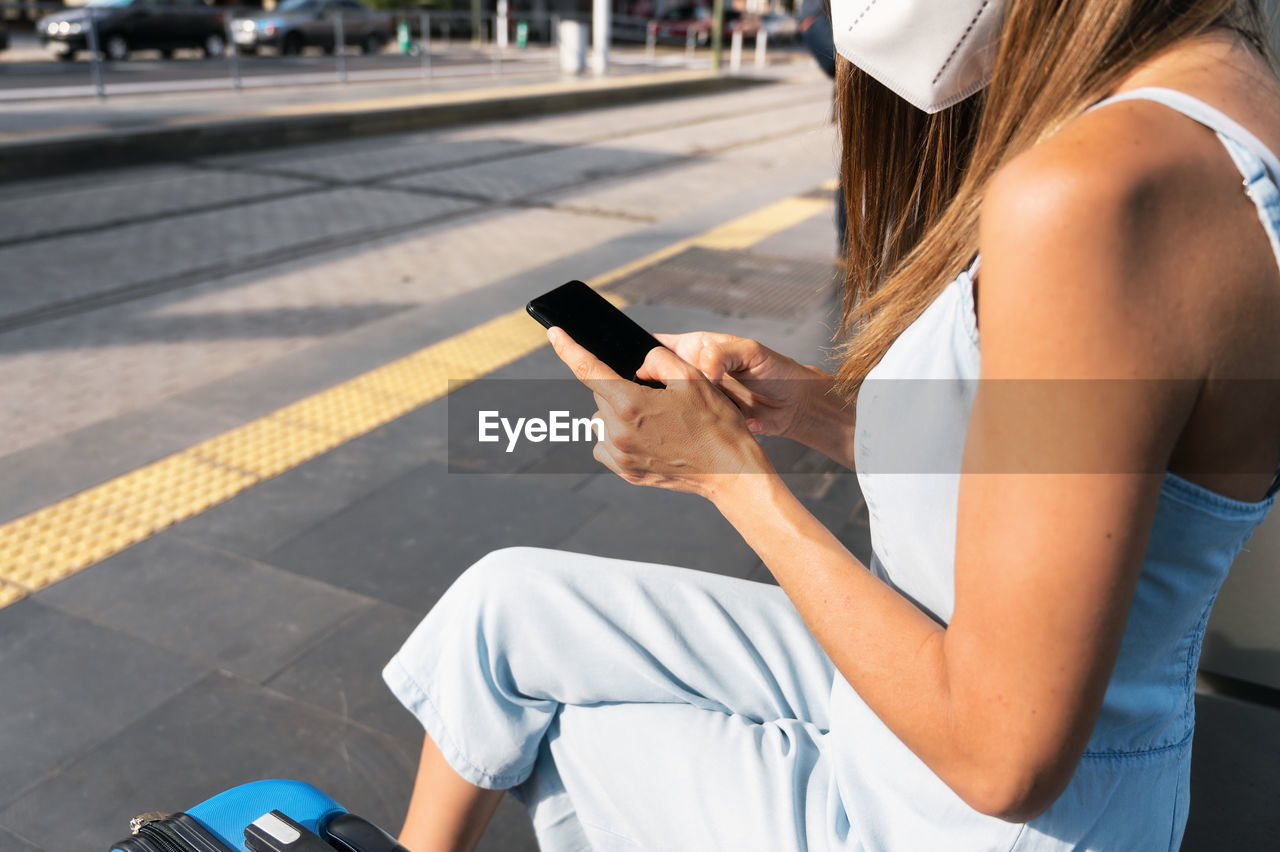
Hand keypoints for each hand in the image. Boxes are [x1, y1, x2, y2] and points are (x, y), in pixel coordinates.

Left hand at [547, 327, 773, 498]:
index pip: (588, 369)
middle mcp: (617, 432)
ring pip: (602, 421)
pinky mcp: (625, 472)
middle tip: (656, 396)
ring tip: (656, 421)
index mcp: (630, 404)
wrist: (730, 471)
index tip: (554, 333)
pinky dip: (618, 438)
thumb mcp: (691, 379)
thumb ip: (657, 360)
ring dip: (618, 414)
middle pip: (601, 396)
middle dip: (620, 388)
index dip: (568, 348)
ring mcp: (620, 456)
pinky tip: (647, 439)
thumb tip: (638, 362)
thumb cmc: (715, 422)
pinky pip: (606, 446)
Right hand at [653, 331, 832, 442]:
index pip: (655, 347)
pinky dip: (689, 431)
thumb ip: (721, 354)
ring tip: (689, 416)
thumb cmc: (776, 371)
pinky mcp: (703, 423)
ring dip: (672, 414)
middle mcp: (690, 375)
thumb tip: (701, 374)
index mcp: (694, 349)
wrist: (795, 407)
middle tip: (664, 398)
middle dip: (652, 390)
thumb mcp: (750, 352)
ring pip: (667, 407)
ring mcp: (695, 400)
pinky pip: (686, 428)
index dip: (644, 356)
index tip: (643, 371)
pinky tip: (702, 431)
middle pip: (655, 380)